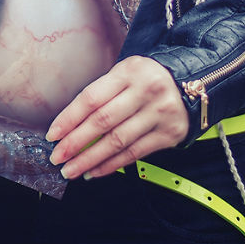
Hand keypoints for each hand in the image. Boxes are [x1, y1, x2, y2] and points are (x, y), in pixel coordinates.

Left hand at [45, 57, 188, 180]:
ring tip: (72, 170)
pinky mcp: (169, 134)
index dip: (69, 118)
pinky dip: (112, 165)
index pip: (92, 98)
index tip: (53, 135)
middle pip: (103, 121)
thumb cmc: (148, 79)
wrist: (191, 83)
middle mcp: (146, 91)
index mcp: (129, 72)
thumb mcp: (126, 73)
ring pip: (117, 141)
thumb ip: (102, 94)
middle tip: (58, 157)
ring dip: (90, 159)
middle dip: (75, 143)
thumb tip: (70, 127)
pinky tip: (95, 171)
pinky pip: (135, 153)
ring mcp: (159, 113)